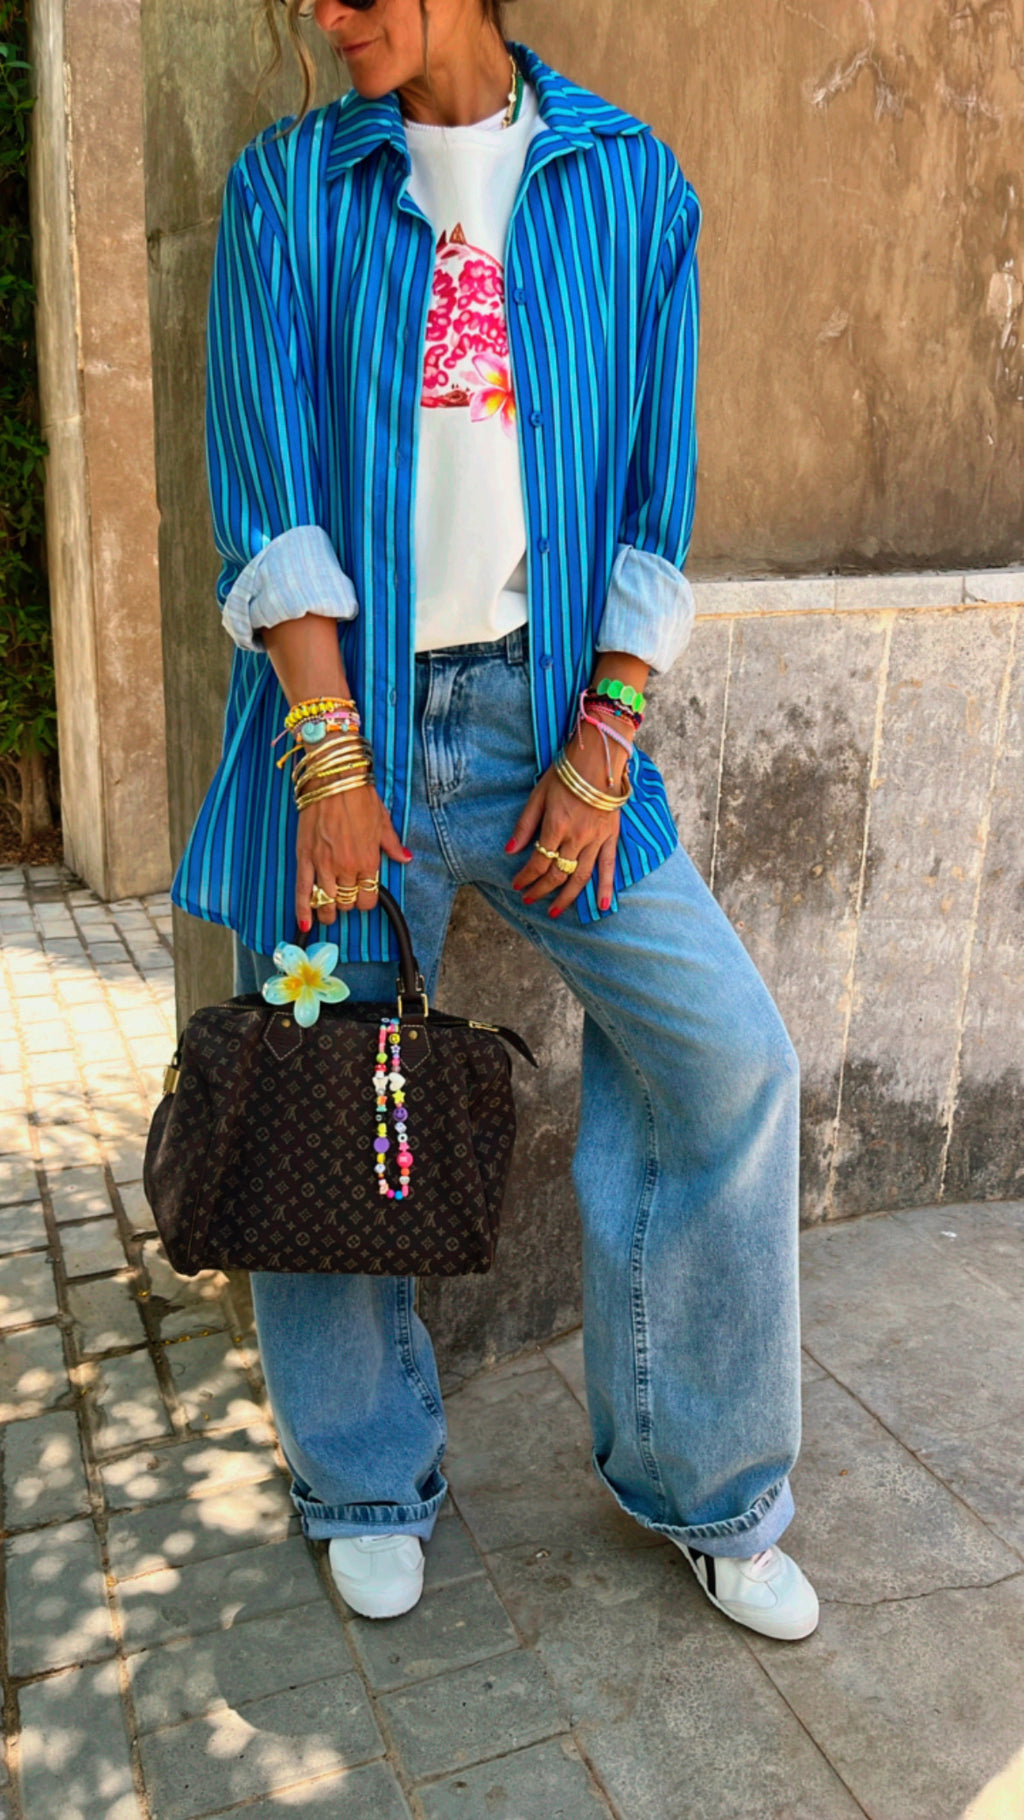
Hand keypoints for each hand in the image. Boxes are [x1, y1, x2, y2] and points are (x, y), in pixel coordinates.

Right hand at [295, 784, 410, 930]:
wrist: (333, 779)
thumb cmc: (359, 796)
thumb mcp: (383, 821)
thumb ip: (392, 845)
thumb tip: (405, 858)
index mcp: (369, 861)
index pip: (368, 898)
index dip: (366, 900)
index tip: (363, 896)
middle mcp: (347, 867)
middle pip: (347, 903)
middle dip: (347, 903)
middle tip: (344, 898)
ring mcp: (324, 864)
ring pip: (326, 902)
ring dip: (327, 911)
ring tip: (327, 913)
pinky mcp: (304, 858)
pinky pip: (302, 891)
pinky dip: (303, 910)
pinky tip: (305, 923)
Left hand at [506, 722, 628, 916]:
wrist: (599, 759)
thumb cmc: (565, 774)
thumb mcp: (538, 795)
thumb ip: (525, 825)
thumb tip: (510, 851)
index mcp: (556, 826)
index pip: (538, 861)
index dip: (526, 877)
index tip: (517, 885)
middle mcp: (577, 838)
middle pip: (556, 874)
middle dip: (541, 890)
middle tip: (529, 899)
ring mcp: (596, 840)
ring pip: (580, 876)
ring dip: (566, 897)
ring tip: (554, 912)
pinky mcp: (610, 837)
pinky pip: (608, 867)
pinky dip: (606, 887)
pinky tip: (601, 905)